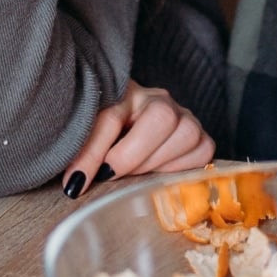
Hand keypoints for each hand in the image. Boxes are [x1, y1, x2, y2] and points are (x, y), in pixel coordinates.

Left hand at [61, 84, 214, 195]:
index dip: (92, 154)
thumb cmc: (101, 134)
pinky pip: (203, 150)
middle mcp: (157, 98)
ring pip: (186, 133)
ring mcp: (183, 116)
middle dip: (133, 155)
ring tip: (134, 173)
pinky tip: (157, 172)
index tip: (74, 183)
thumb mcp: (84, 135)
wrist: (127, 132)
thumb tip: (73, 185)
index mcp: (124, 90)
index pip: (111, 117)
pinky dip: (181, 167)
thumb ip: (80, 151)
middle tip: (110, 173)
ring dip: (156, 162)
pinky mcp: (200, 137)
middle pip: (161, 117)